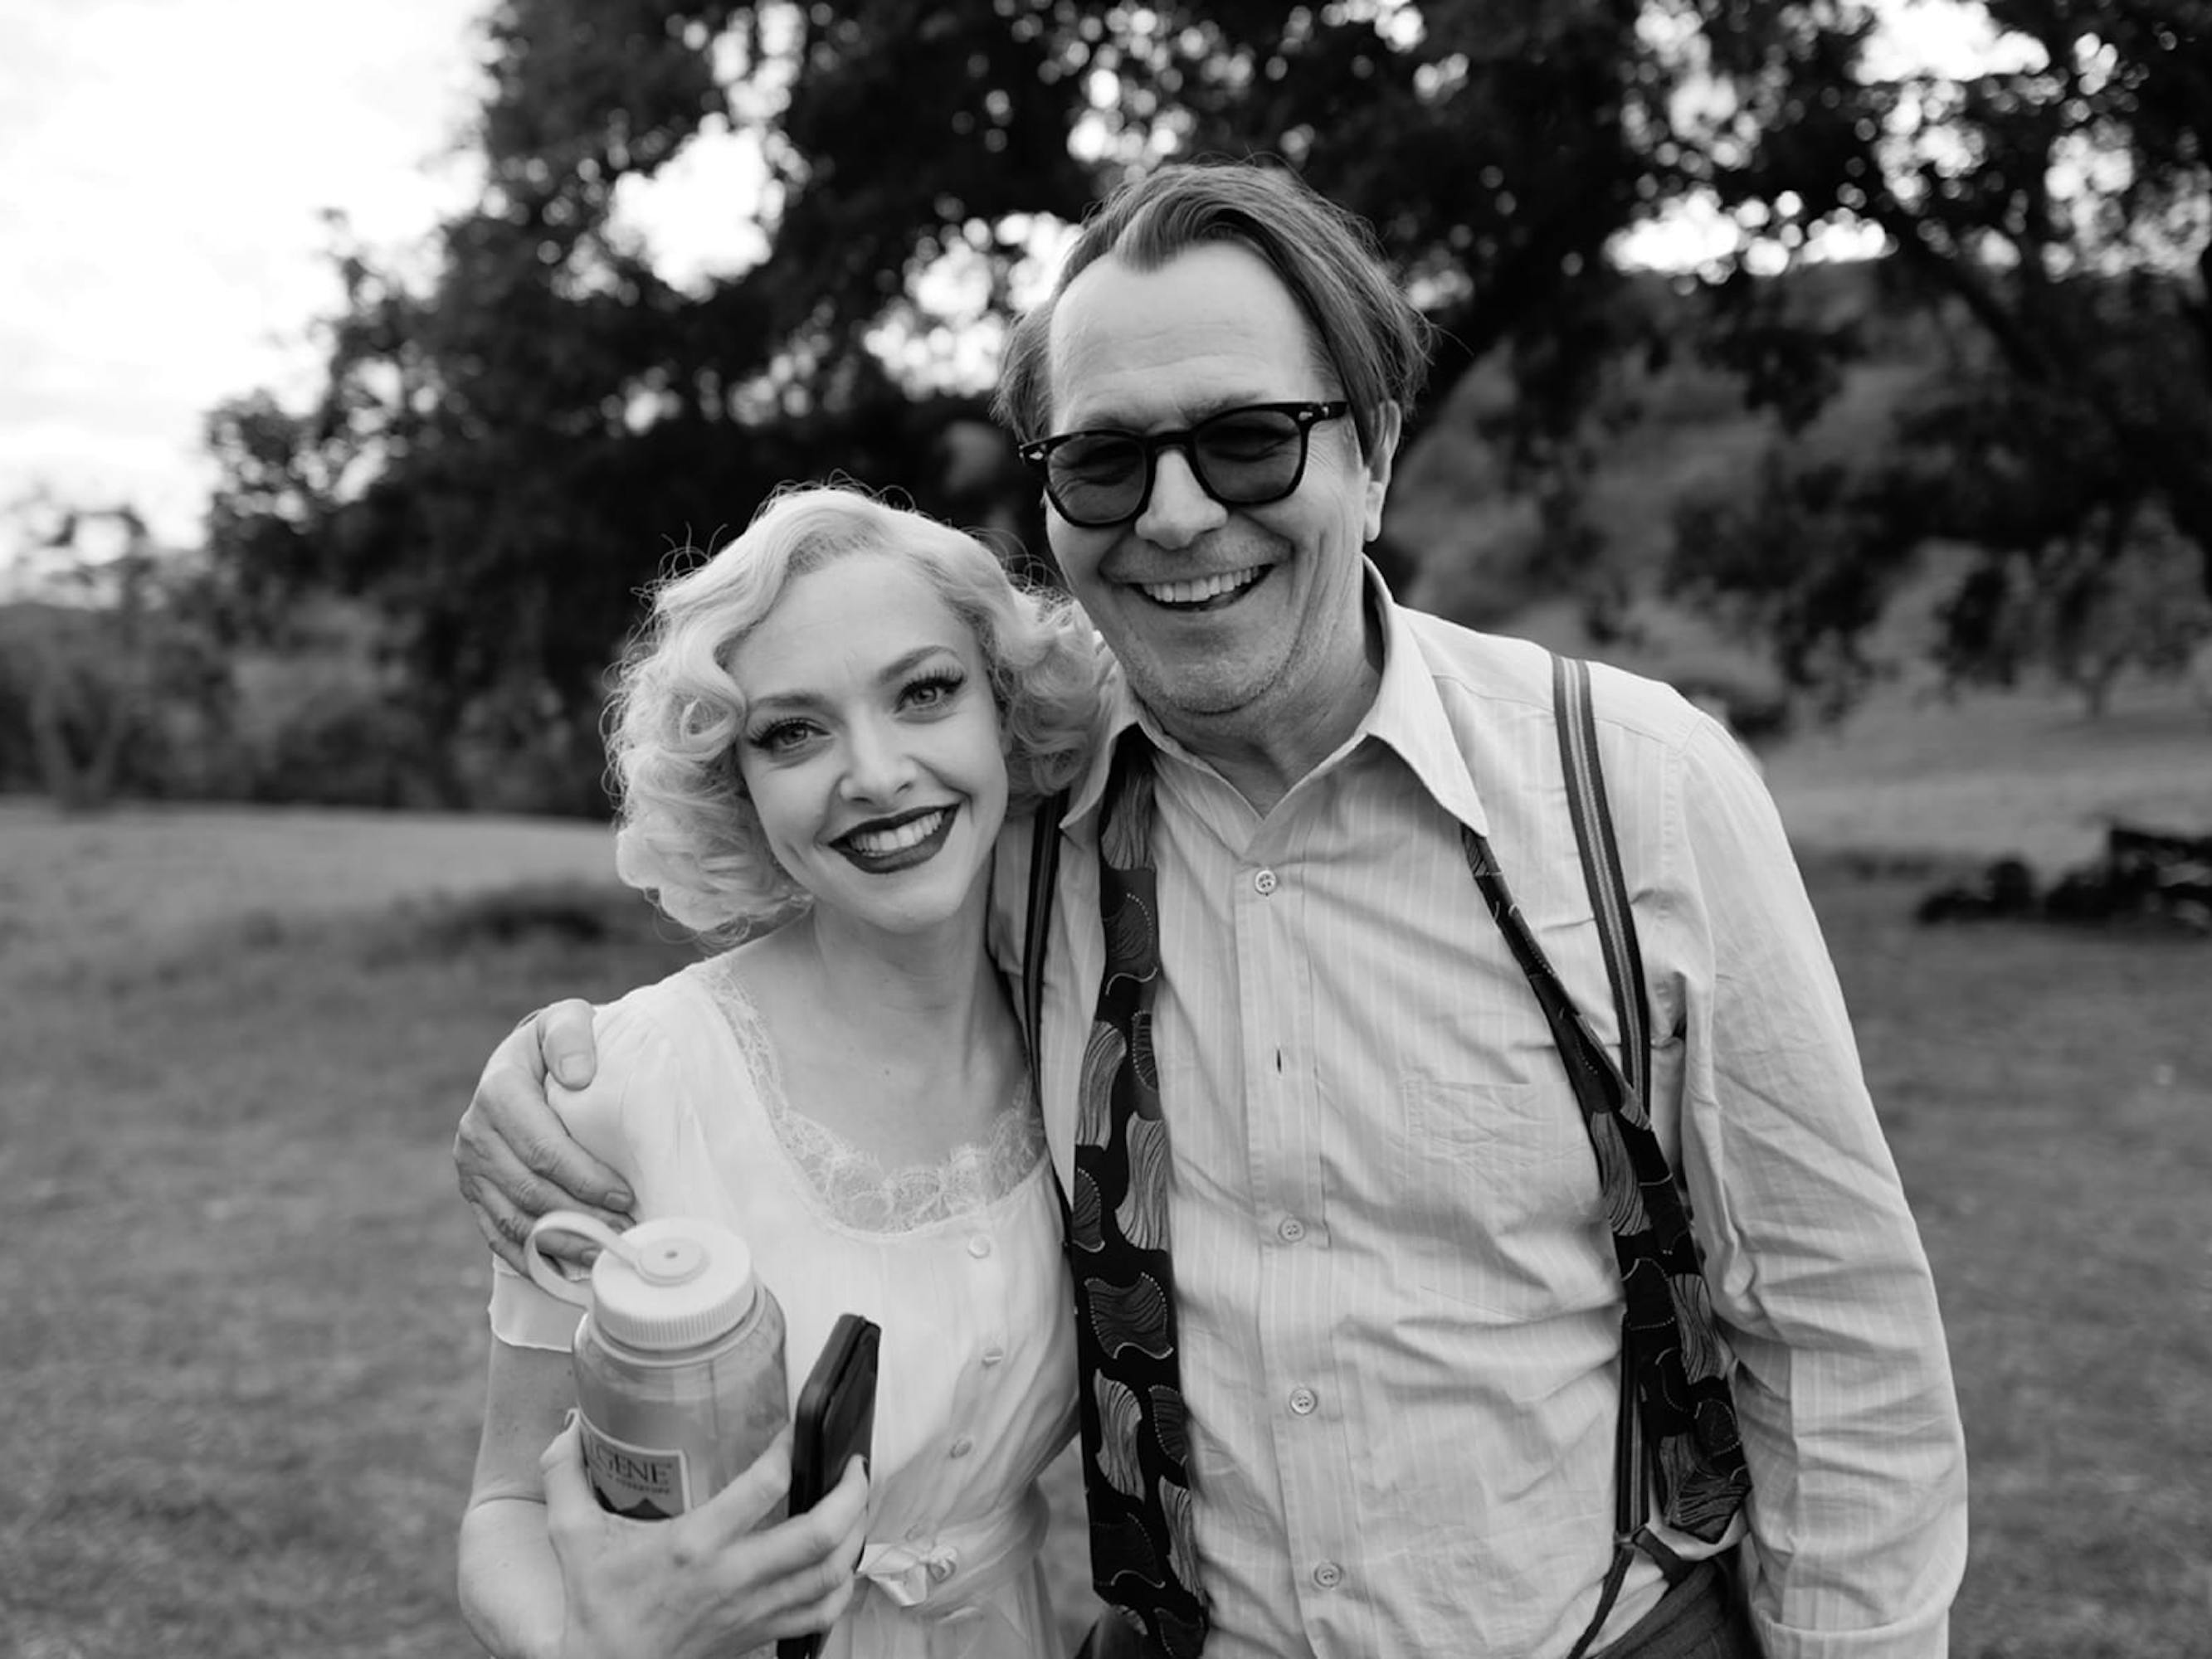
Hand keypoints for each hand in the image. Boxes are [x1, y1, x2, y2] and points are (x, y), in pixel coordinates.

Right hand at [456, 999, 631, 1270]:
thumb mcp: (568, 1019)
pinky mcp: (474, 1192)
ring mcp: (470, 1167)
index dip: (583, 1177)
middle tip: (623, 1235)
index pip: (542, 1148)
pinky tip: (569, 1271)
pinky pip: (499, 1236)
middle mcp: (476, 1132)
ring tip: (604, 1257)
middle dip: (579, 1218)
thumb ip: (572, 1036)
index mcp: (499, 1092)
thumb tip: (579, 1076)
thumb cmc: (561, 1043)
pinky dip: (533, 1259)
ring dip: (560, 1245)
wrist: (529, 1061)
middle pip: (528, 1191)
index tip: (625, 1195)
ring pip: (514, 1220)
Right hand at [541, 1418, 868, 1658]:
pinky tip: (844, 1559)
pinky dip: (843, 1584)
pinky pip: (822, 1614)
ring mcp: (752, 1611)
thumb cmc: (596, 1608)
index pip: (762, 1487)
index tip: (796, 1425)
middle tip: (854, 1463)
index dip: (789, 1448)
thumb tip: (567, 1428)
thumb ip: (565, 1477)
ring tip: (856, 1502)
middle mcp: (732, 1578)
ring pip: (830, 1573)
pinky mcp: (760, 1634)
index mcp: (693, 1545)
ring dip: (855, 1534)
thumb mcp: (574, 1538)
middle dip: (850, 1494)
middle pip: (817, 1535)